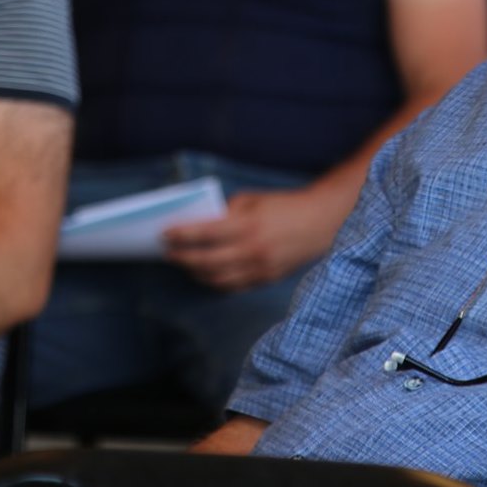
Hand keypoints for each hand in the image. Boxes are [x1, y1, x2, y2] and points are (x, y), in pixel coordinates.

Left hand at [162, 189, 340, 290]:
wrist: (321, 223)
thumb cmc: (285, 206)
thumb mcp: (254, 200)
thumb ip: (228, 212)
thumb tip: (203, 223)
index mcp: (249, 226)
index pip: (205, 233)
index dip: (182, 234)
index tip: (165, 233)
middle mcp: (253, 251)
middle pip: (206, 261)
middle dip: (183, 257)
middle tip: (168, 252)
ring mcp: (260, 269)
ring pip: (217, 279)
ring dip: (196, 272)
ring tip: (184, 263)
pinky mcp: (266, 279)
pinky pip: (234, 286)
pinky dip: (216, 281)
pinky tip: (206, 273)